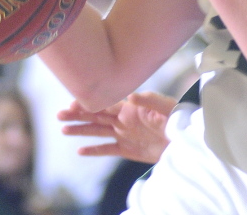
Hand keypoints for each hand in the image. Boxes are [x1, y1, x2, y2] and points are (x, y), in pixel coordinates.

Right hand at [58, 92, 176, 163]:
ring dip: (81, 131)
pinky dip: (94, 150)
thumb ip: (149, 100)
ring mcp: (126, 134)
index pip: (105, 104)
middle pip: (97, 116)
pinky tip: (80, 151)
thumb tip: (130, 95)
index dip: (89, 103)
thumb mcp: (166, 107)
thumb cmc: (178, 117)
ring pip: (98, 131)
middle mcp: (125, 119)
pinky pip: (108, 149)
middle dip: (78, 115)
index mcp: (131, 107)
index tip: (73, 103)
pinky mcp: (129, 150)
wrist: (187, 138)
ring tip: (63, 129)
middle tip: (59, 115)